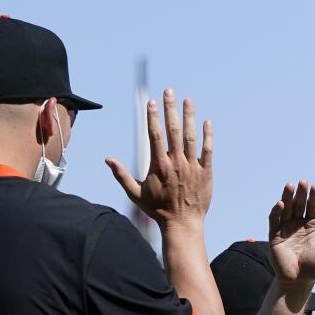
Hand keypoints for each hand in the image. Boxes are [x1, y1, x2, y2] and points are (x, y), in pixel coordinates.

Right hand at [106, 89, 212, 227]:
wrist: (182, 224)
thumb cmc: (158, 210)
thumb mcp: (135, 193)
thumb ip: (122, 175)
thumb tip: (107, 159)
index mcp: (159, 165)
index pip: (154, 135)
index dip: (153, 117)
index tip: (152, 102)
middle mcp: (176, 163)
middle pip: (173, 130)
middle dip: (170, 109)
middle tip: (169, 90)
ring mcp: (192, 167)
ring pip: (191, 137)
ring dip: (189, 117)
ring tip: (188, 100)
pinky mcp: (206, 173)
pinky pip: (208, 151)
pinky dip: (207, 136)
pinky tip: (207, 122)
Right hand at [267, 181, 314, 287]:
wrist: (298, 282)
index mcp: (312, 226)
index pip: (313, 208)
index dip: (314, 197)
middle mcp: (298, 224)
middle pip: (299, 205)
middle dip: (300, 194)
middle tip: (302, 182)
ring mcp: (286, 229)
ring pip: (286, 209)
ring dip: (287, 197)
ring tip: (290, 186)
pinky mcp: (275, 236)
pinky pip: (274, 221)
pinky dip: (276, 212)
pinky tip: (281, 204)